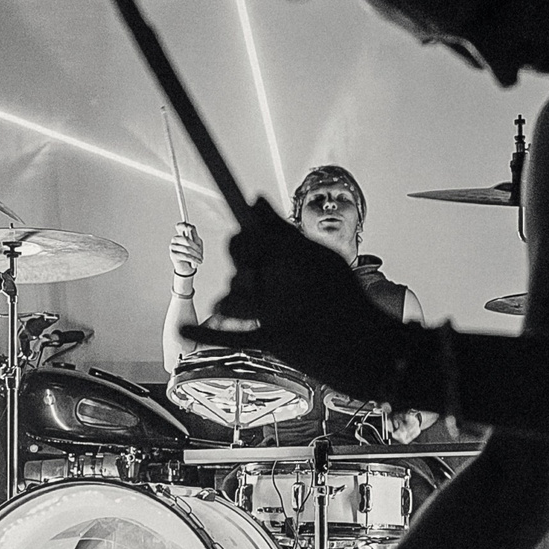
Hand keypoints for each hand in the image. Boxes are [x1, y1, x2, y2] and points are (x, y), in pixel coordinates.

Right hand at [168, 221, 201, 280]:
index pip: (179, 226)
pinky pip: (185, 256)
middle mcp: (175, 239)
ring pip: (187, 249)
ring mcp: (173, 246)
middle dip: (196, 247)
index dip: (184, 225)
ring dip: (196, 255)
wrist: (187, 267)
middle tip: (201, 253)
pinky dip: (193, 259)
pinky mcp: (173, 254)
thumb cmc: (193, 254)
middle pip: (185, 239)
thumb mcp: (197, 244)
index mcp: (181, 234)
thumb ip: (195, 235)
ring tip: (200, 259)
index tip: (190, 228)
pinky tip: (198, 262)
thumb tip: (192, 227)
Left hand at [206, 198, 407, 396]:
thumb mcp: (322, 258)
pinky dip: (201, 333)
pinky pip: (228, 335)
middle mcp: (279, 279)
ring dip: (233, 296)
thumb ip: (283, 231)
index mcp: (292, 254)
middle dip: (240, 260)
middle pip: (236, 260)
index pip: (247, 234)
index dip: (242, 234)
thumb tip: (252, 199)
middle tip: (255, 270)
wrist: (366, 349)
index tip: (241, 232)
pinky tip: (182, 329)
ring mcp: (273, 312)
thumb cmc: (343, 298)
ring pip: (228, 296)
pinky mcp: (269, 341)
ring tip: (253, 300)